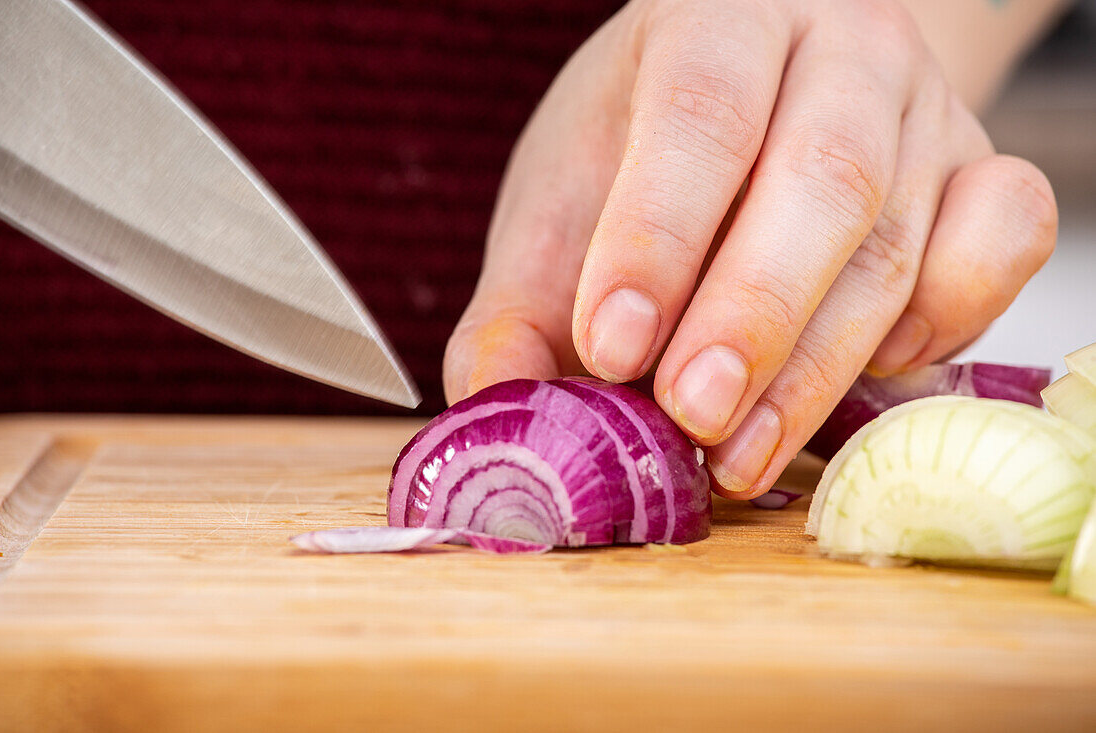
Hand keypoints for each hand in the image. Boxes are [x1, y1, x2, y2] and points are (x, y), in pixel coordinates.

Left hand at [443, 0, 1056, 498]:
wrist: (766, 101)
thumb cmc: (648, 154)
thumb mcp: (563, 203)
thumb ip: (519, 306)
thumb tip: (494, 406)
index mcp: (716, 17)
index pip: (698, 112)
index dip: (655, 236)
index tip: (611, 348)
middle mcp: (840, 49)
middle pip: (821, 177)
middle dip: (751, 317)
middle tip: (689, 415)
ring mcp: (925, 112)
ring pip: (896, 241)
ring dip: (815, 367)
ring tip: (735, 451)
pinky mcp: (985, 177)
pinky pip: (998, 250)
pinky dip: (942, 324)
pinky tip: (860, 373)